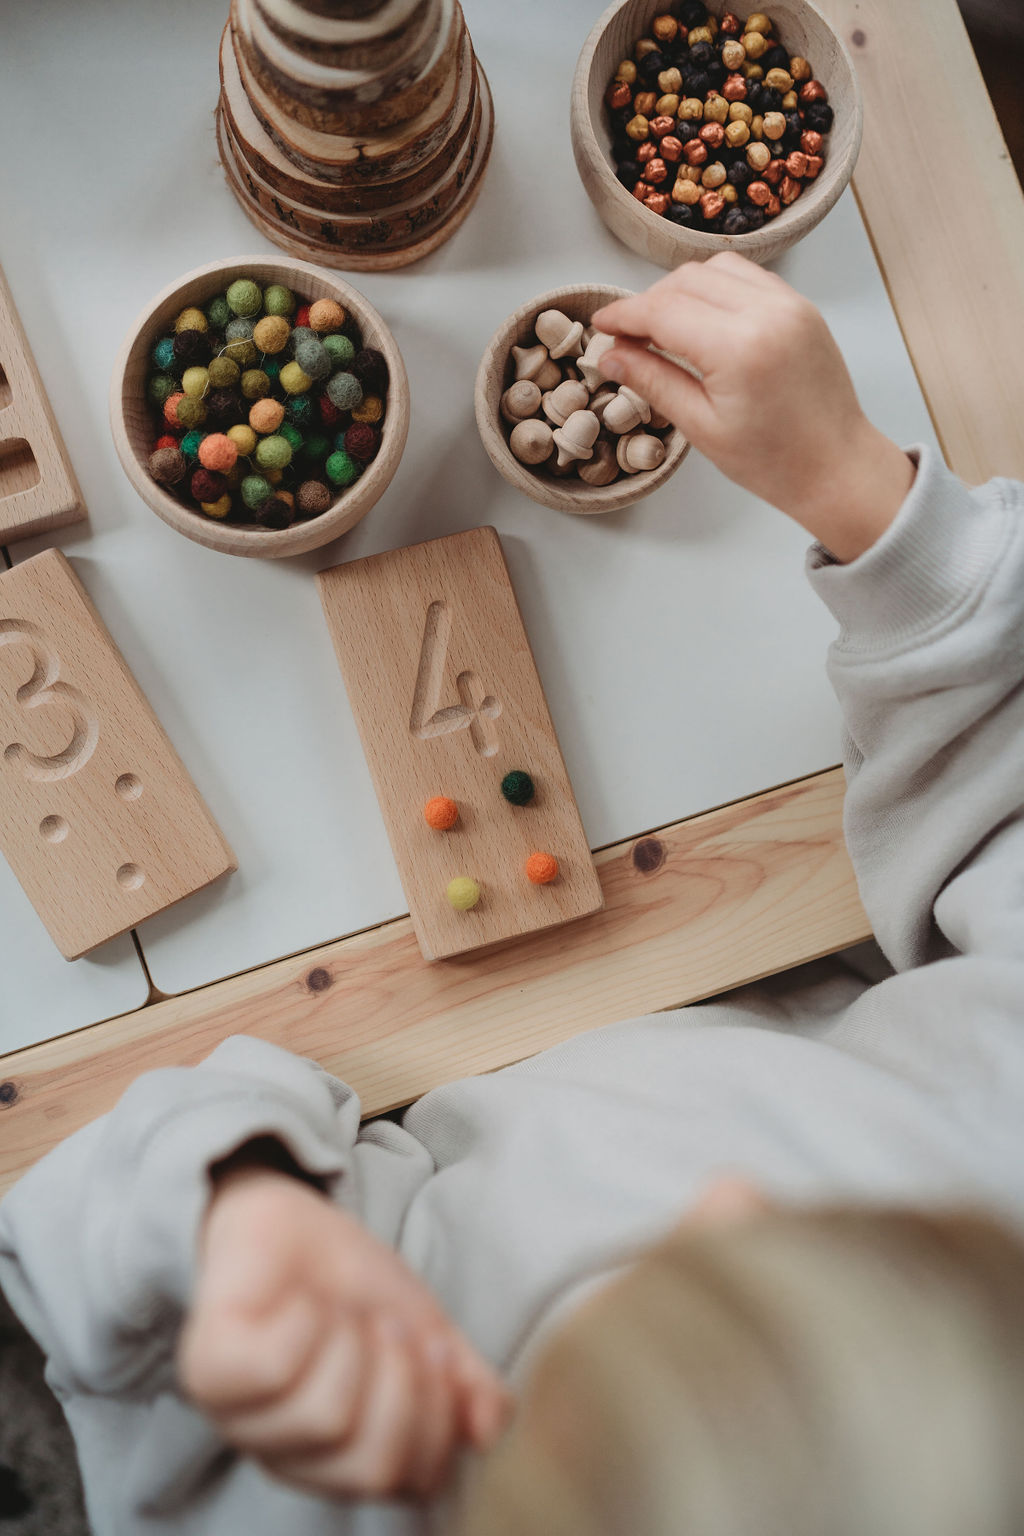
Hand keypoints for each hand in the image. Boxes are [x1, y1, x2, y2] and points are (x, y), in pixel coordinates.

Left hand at [178, 1166, 511, 1500]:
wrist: (290, 1214)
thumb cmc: (351, 1283)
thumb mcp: (427, 1331)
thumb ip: (466, 1384)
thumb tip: (490, 1430)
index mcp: (346, 1459)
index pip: (414, 1482)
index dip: (440, 1413)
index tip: (437, 1352)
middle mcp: (291, 1456)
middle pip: (373, 1464)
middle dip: (400, 1379)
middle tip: (388, 1328)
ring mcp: (243, 1422)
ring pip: (326, 1417)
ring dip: (350, 1341)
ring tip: (340, 1311)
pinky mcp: (207, 1375)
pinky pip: (273, 1370)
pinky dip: (302, 1321)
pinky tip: (296, 1303)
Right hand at [592, 253, 914, 561]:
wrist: (836, 467)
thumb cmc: (773, 462)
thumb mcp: (701, 428)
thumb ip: (653, 382)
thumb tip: (611, 355)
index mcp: (739, 348)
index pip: (663, 311)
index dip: (624, 315)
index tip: (601, 325)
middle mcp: (767, 313)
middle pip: (685, 281)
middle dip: (649, 303)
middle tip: (628, 337)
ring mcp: (789, 304)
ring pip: (715, 270)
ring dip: (681, 289)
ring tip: (664, 327)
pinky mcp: (800, 306)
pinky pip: (747, 277)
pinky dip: (716, 288)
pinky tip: (702, 319)